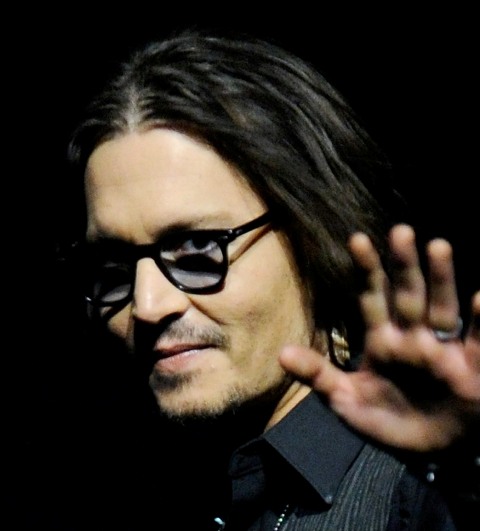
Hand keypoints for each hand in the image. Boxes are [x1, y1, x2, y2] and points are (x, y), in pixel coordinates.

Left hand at [280, 224, 479, 451]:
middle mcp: (412, 336)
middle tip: (400, 232)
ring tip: (438, 247)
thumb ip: (318, 376)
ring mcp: (443, 348)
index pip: (372, 297)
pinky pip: (478, 340)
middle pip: (408, 294)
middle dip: (404, 265)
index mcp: (382, 340)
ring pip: (442, 307)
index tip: (357, 239)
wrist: (428, 454)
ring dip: (442, 279)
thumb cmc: (385, 422)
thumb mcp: (346, 401)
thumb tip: (281, 355)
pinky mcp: (472, 366)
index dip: (366, 270)